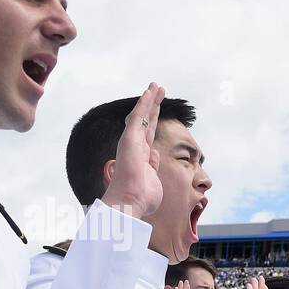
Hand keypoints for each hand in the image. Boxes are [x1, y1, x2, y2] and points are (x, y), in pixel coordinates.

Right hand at [101, 84, 164, 219]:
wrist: (129, 202)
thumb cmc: (140, 198)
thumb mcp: (152, 180)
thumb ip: (152, 166)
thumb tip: (154, 153)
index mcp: (140, 157)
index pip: (148, 134)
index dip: (154, 120)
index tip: (159, 109)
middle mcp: (135, 147)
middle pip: (146, 122)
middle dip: (153, 106)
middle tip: (159, 91)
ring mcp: (131, 142)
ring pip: (142, 115)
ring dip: (149, 100)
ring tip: (157, 86)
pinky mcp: (130, 138)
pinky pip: (138, 116)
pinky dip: (144, 103)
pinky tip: (150, 92)